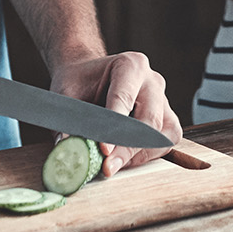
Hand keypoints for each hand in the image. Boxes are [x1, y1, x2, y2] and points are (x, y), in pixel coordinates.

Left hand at [48, 51, 182, 175]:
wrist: (88, 77)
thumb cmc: (79, 82)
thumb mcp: (66, 94)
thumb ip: (67, 118)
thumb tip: (67, 145)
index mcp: (130, 65)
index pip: (125, 98)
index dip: (115, 128)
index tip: (104, 150)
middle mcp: (152, 81)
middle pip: (150, 119)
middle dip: (128, 148)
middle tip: (108, 167)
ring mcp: (163, 99)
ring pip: (164, 133)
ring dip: (141, 154)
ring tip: (114, 165)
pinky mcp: (166, 117)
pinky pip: (167, 140)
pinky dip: (148, 154)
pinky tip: (125, 159)